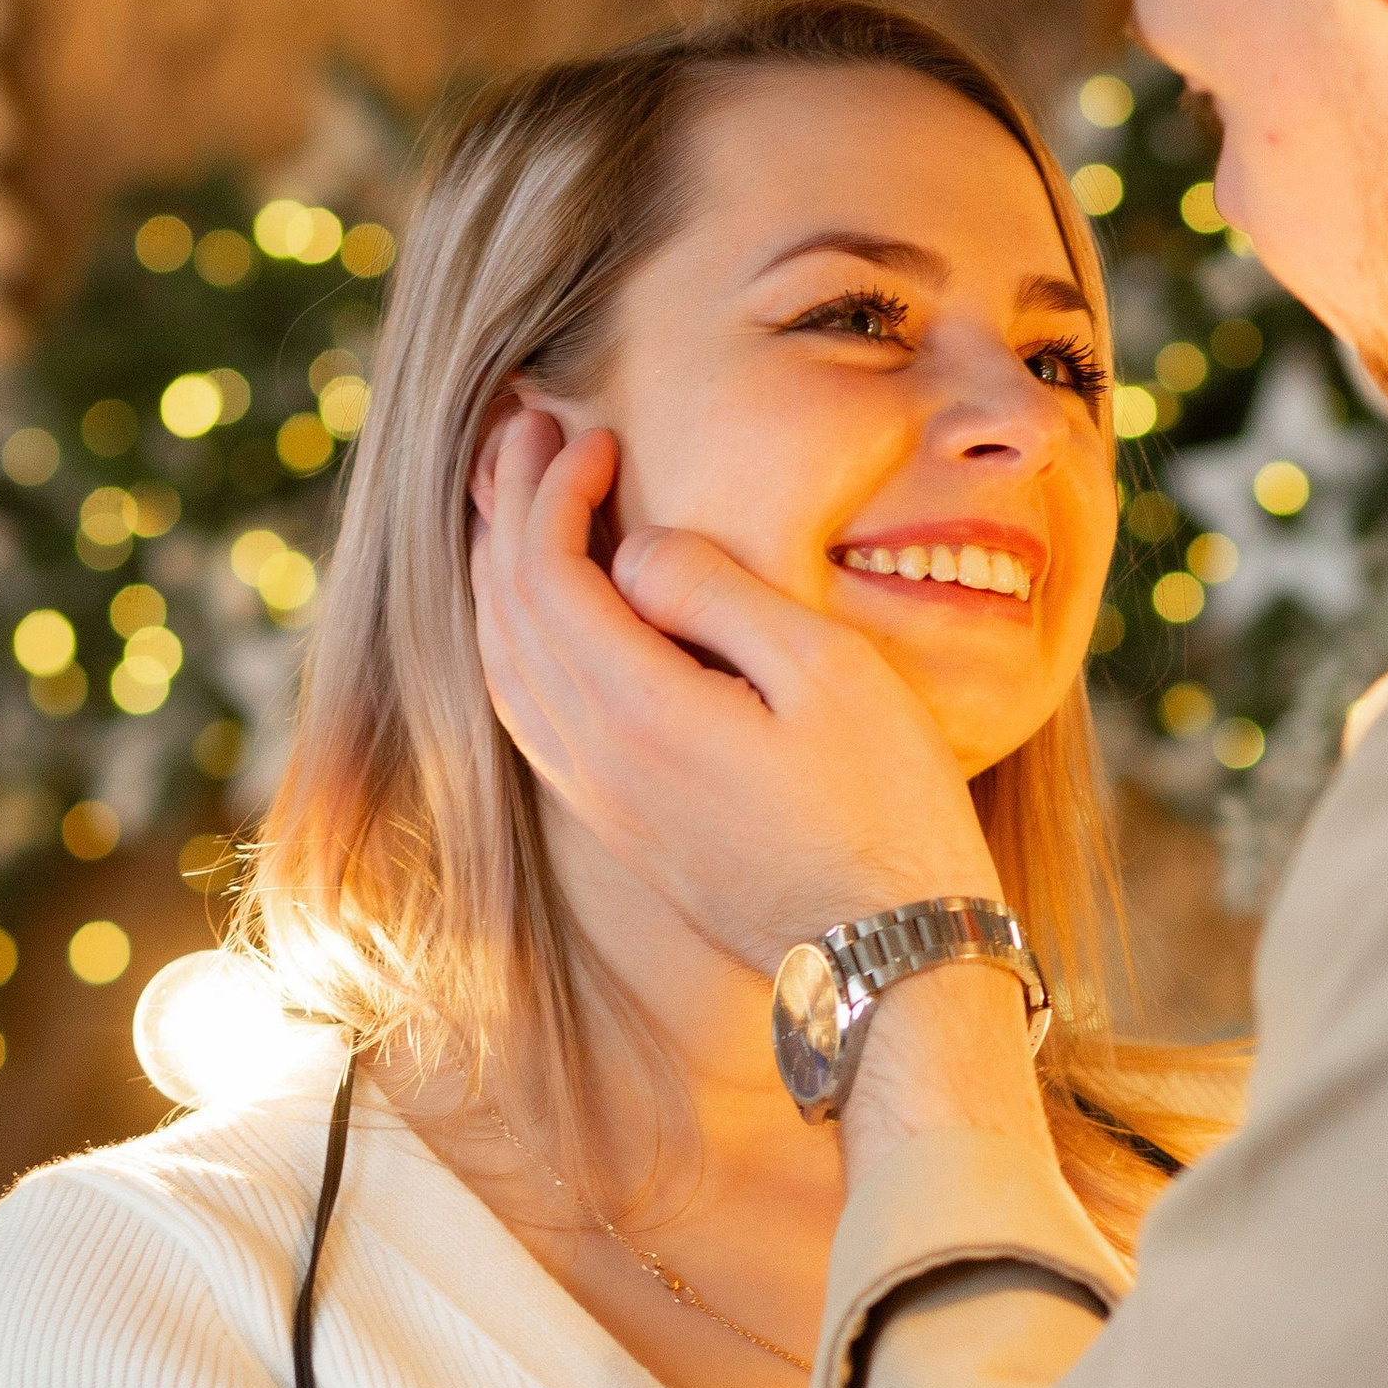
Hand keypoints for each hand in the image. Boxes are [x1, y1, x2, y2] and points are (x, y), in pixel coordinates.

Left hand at [471, 410, 992, 971]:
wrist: (890, 956)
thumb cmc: (885, 808)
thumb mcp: (826, 672)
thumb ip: (718, 593)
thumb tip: (635, 549)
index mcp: (636, 711)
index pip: (545, 572)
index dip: (553, 489)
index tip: (594, 435)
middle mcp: (593, 760)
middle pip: (504, 611)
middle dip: (505, 509)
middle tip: (522, 431)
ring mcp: (598, 800)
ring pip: (501, 666)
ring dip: (498, 572)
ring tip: (513, 502)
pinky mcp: (617, 826)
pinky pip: (527, 715)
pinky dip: (513, 640)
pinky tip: (539, 614)